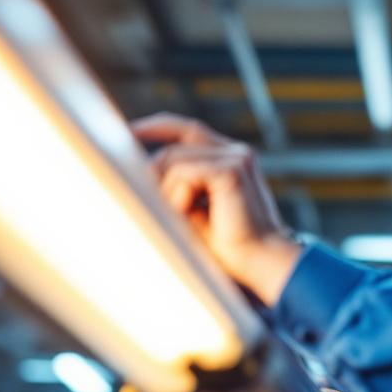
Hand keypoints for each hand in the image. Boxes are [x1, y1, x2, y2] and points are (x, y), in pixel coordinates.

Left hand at [131, 112, 301, 305]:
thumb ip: (175, 187)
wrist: (262, 263)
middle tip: (154, 207)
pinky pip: (184, 173)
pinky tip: (190, 216)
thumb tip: (140, 172)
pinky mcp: (232, 170)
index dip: (156, 128)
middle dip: (154, 176)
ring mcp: (236, 158)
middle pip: (173, 148)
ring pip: (174, 161)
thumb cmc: (230, 246)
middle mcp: (236, 152)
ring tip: (185, 221)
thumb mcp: (194, 210)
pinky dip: (178, 198)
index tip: (129, 132)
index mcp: (231, 159)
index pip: (188, 130)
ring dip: (168, 196)